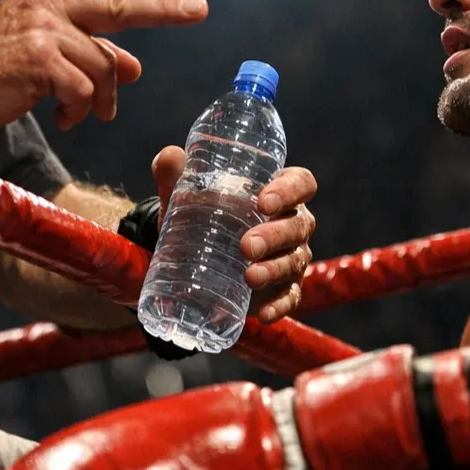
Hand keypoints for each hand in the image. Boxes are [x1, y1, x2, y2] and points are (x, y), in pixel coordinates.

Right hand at [0, 0, 207, 132]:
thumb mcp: (44, 51)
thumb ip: (90, 53)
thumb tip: (133, 68)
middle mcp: (50, 4)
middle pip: (120, 7)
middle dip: (164, 8)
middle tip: (199, 9)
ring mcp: (45, 31)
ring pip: (103, 66)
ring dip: (101, 99)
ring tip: (82, 112)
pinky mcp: (39, 61)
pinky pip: (84, 90)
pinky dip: (81, 110)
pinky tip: (63, 116)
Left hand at [152, 146, 317, 322]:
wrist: (192, 253)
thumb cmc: (201, 212)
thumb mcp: (185, 195)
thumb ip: (176, 175)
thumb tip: (169, 156)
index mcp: (279, 191)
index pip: (301, 183)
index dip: (290, 190)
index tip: (264, 201)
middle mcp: (292, 222)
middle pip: (299, 225)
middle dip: (275, 235)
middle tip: (246, 245)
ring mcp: (291, 256)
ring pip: (295, 260)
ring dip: (275, 269)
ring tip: (249, 277)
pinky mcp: (283, 288)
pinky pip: (291, 296)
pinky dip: (280, 305)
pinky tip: (264, 313)